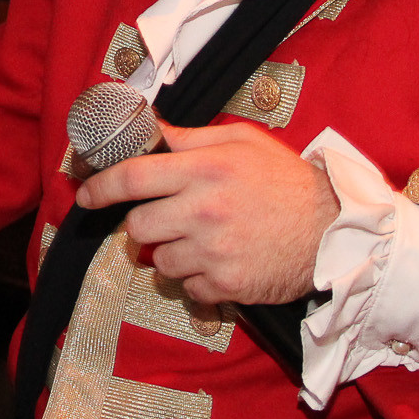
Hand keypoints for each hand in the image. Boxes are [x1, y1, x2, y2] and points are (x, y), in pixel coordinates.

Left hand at [75, 120, 338, 306]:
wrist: (334, 230)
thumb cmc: (287, 181)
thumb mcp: (242, 142)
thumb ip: (191, 139)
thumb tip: (151, 130)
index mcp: (205, 169)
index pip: (132, 177)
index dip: (100, 187)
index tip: (85, 195)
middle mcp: (203, 210)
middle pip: (137, 226)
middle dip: (144, 225)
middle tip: (167, 220)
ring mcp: (213, 252)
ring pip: (159, 261)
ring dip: (171, 254)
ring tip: (202, 242)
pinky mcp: (226, 285)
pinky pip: (187, 288)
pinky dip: (197, 280)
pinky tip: (220, 264)